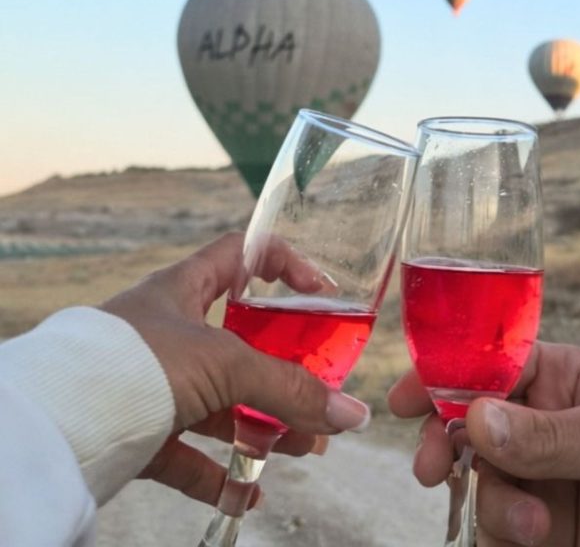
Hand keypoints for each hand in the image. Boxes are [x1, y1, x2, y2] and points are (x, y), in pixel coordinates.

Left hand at [102, 233, 368, 508]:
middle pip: (241, 342)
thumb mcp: (225, 364)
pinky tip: (251, 492)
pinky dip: (222, 473)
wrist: (59, 427)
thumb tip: (353, 413)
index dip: (283, 264)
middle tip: (321, 392)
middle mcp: (168, 332)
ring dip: (264, 425)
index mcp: (183, 290)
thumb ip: (290, 389)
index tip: (319, 291)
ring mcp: (151, 383)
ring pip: (220, 402)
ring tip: (306, 448)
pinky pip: (189, 453)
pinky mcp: (138, 432)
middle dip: (285, 370)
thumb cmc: (134, 364)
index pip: (241, 255)